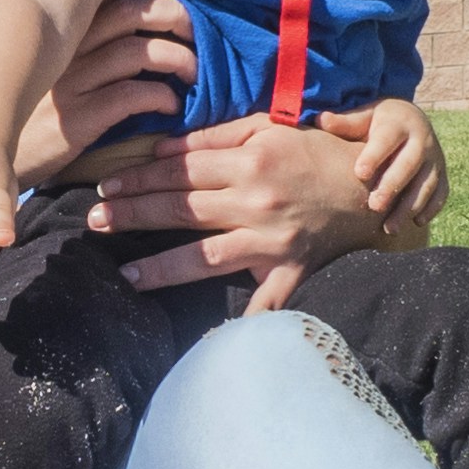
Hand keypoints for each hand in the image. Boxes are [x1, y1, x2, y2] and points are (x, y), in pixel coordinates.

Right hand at [21, 0, 198, 170]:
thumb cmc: (33, 116)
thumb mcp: (56, 73)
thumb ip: (89, 51)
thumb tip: (139, 34)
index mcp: (65, 35)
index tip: (178, 16)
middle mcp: (66, 50)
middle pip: (130, 11)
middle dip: (174, 16)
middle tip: (196, 35)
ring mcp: (70, 83)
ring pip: (137, 51)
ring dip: (178, 59)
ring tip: (192, 74)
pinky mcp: (76, 120)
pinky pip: (131, 96)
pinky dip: (161, 97)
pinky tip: (171, 107)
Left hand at [89, 113, 386, 293]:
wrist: (374, 186)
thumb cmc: (320, 152)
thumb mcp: (271, 128)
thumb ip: (217, 137)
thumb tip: (164, 148)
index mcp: (251, 160)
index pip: (179, 170)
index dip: (138, 178)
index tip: (105, 186)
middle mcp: (257, 200)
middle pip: (181, 210)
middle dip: (132, 215)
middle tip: (93, 221)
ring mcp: (272, 240)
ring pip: (206, 255)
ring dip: (162, 267)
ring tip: (126, 275)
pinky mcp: (291, 270)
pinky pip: (263, 303)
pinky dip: (239, 322)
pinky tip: (207, 340)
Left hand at [327, 98, 445, 229]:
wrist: (413, 120)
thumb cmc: (379, 123)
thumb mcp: (365, 117)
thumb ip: (345, 123)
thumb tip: (320, 120)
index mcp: (399, 124)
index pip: (387, 140)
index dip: (374, 156)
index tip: (360, 173)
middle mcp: (421, 140)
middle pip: (409, 165)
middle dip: (392, 186)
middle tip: (374, 206)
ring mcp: (435, 159)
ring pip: (425, 184)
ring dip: (409, 206)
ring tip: (389, 227)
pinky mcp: (441, 174)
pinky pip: (441, 192)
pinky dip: (431, 208)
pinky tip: (416, 222)